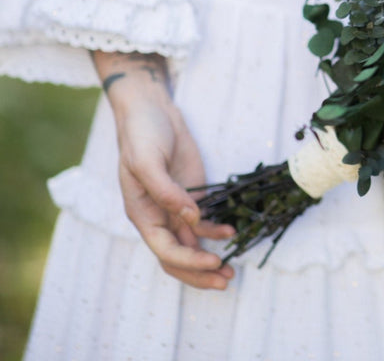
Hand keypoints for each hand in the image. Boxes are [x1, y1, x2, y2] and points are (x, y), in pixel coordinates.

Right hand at [93, 52, 235, 289]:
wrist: (150, 111)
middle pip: (177, 257)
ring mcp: (176, 207)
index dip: (189, 261)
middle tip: (226, 281)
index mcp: (142, 214)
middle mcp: (158, 217)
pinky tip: (233, 232)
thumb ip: (166, 190)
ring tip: (234, 269)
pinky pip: (204, 222)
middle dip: (200, 273)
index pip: (165, 250)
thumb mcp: (146, 161)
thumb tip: (190, 217)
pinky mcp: (192, 194)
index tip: (213, 263)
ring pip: (192, 244)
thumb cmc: (141, 135)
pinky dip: (217, 231)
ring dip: (210, 258)